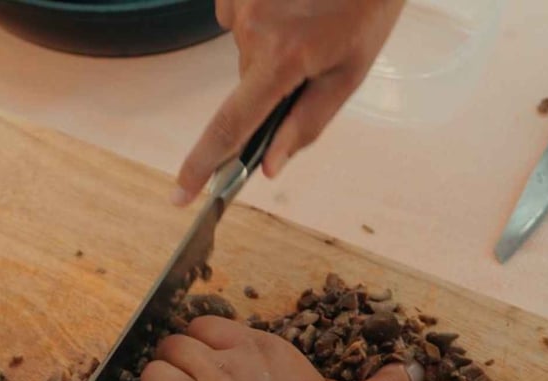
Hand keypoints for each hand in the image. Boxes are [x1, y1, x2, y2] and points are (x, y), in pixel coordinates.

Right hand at [173, 0, 406, 204]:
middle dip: (272, 84)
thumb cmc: (366, 9)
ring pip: (245, 49)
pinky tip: (290, 2)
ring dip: (271, 46)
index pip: (231, 126)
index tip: (181, 195)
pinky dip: (261, 17)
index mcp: (283, 58)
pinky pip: (238, 16)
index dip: (201, 165)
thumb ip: (306, 123)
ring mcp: (239, 0)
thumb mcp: (349, 73)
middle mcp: (252, 27)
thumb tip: (268, 166)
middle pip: (246, 84)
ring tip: (308, 17)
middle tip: (313, 55)